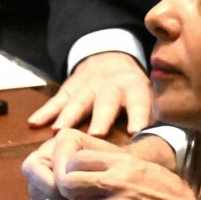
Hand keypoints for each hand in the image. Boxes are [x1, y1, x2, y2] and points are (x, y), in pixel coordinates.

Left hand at [23, 129, 195, 199]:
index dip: (69, 170)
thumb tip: (88, 173)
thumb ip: (115, 168)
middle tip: (73, 196)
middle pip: (71, 174)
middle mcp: (120, 170)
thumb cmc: (165, 192)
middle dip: (66, 187)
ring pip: (75, 194)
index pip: (80, 156)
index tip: (72, 179)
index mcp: (124, 159)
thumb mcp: (140, 171)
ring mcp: (121, 187)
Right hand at [28, 52, 151, 135]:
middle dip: (100, 118)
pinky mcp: (69, 88)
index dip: (138, 114)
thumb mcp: (147, 92)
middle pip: (105, 103)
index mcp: (134, 88)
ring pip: (77, 102)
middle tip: (96, 134)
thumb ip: (152, 113)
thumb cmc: (132, 86)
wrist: (110, 57)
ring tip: (59, 131)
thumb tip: (166, 142)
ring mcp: (88, 86)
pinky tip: (34, 122)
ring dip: (68, 116)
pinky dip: (45, 111)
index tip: (137, 130)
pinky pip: (56, 100)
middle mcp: (110, 86)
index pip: (139, 101)